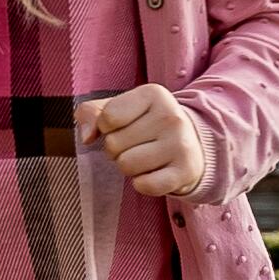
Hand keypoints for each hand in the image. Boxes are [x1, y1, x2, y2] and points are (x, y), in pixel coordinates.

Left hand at [77, 83, 219, 207]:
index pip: (107, 117)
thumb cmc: (146, 124)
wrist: (192, 144)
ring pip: (126, 165)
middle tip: (136, 144)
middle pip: (114, 143)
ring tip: (144, 157)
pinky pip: (145, 185)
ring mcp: (181, 144)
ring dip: (128, 166)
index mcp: (153, 94)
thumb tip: (86, 137)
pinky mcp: (186, 171)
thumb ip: (91, 113)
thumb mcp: (120, 108)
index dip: (106, 127)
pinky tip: (154, 172)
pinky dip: (142, 183)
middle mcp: (171, 116)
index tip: (123, 126)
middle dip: (117, 148)